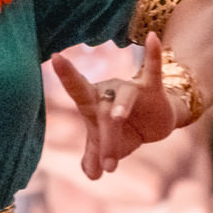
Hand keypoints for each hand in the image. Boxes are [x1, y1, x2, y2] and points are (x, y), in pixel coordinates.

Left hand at [52, 33, 181, 178]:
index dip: (68, 74)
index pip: (77, 88)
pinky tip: (152, 38)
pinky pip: (153, 70)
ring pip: (123, 103)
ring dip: (120, 121)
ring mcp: (130, 88)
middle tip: (108, 168)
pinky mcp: (152, 89)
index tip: (56, 56)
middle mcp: (109, 91)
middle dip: (106, 141)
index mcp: (93, 102)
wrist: (155, 123)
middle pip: (103, 113)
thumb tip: (91, 174)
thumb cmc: (123, 130)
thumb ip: (95, 156)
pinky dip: (153, 55)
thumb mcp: (108, 145)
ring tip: (118, 128)